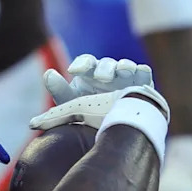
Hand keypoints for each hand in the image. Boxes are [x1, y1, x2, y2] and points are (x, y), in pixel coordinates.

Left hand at [31, 54, 165, 131]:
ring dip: (124, 67)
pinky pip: (143, 73)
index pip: (86, 62)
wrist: (114, 128)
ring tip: (122, 72)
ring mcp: (126, 76)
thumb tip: (48, 73)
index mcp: (90, 73)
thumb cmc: (89, 114)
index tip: (74, 71)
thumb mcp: (71, 105)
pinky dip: (141, 72)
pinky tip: (139, 73)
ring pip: (126, 65)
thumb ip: (59, 91)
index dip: (82, 64)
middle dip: (104, 68)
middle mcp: (108, 72)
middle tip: (102, 77)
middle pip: (107, 64)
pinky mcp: (142, 84)